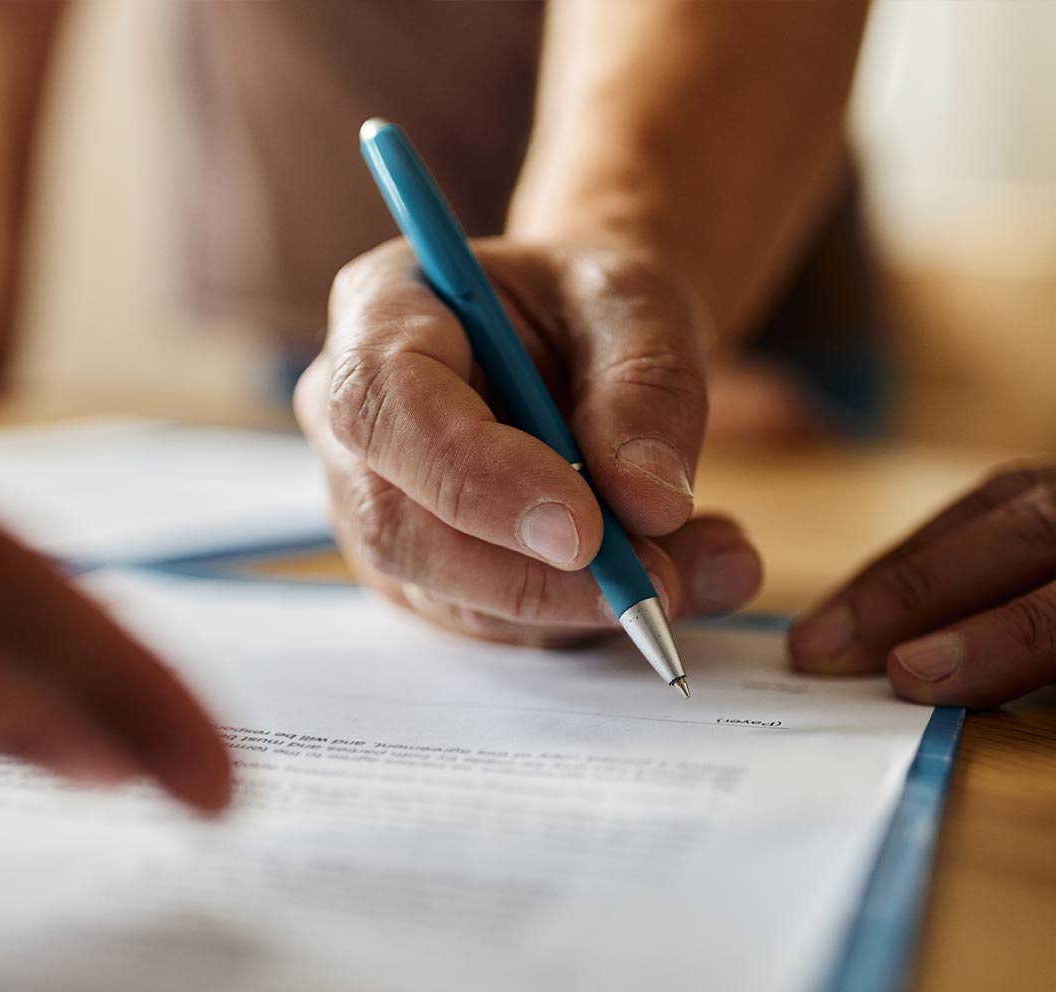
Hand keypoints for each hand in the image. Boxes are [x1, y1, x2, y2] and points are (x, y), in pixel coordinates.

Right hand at [294, 238, 762, 644]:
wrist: (590, 342)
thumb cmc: (593, 306)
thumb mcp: (641, 304)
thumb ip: (647, 387)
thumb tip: (648, 503)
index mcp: (380, 312)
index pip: (383, 406)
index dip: (473, 477)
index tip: (582, 526)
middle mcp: (353, 420)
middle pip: (398, 525)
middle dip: (530, 572)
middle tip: (655, 579)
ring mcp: (375, 506)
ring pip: (448, 593)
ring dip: (576, 603)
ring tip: (702, 566)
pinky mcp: (421, 574)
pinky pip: (490, 623)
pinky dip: (583, 617)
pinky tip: (672, 574)